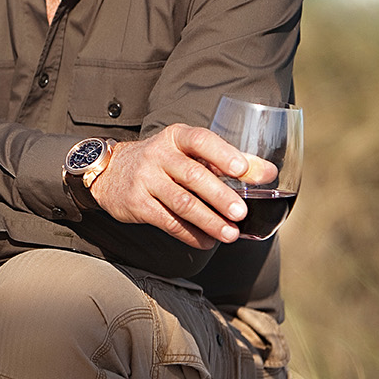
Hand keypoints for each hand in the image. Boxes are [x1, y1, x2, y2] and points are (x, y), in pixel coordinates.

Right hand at [91, 125, 275, 248]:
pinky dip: (190, 234)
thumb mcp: (188, 152)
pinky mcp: (137, 203)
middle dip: (220, 196)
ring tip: (230, 234)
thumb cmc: (162, 161)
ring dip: (208, 221)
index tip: (241, 169)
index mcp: (177, 137)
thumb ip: (228, 161)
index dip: (222, 154)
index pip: (200, 140)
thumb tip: (268, 173)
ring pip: (181, 202)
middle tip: (241, 213)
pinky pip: (168, 221)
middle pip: (193, 176)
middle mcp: (158, 155)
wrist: (110, 171)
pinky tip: (207, 241)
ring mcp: (145, 179)